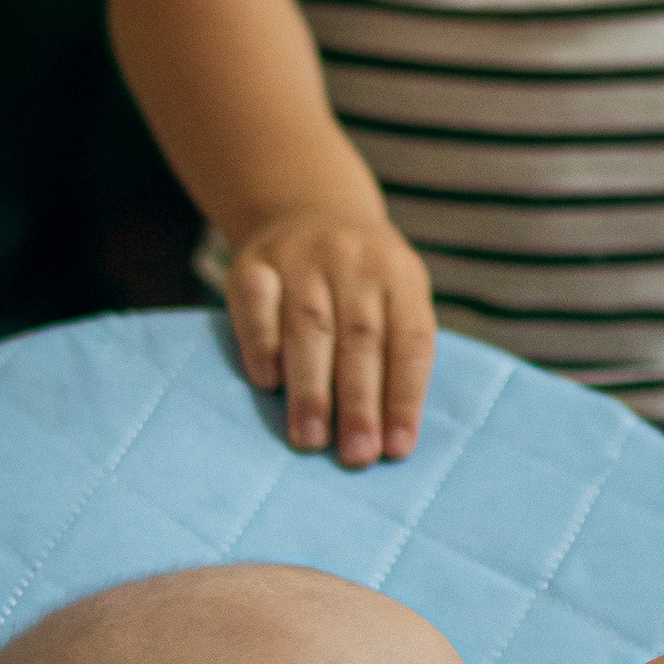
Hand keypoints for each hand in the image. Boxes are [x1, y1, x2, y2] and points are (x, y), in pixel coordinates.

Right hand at [226, 205, 435, 463]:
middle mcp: (355, 260)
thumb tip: (389, 439)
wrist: (309, 208)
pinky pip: (257, 303)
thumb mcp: (395, 297)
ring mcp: (302, 257)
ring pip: (310, 326)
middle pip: (361, 339)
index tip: (396, 450)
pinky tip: (267, 383)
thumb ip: (395, 354)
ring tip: (311, 439)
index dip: (404, 397)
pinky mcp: (254, 261)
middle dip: (359, 403)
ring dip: (311, 388)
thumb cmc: (361, 282)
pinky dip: (263, 343)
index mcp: (401, 275)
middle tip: (355, 456)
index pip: (410, 340)